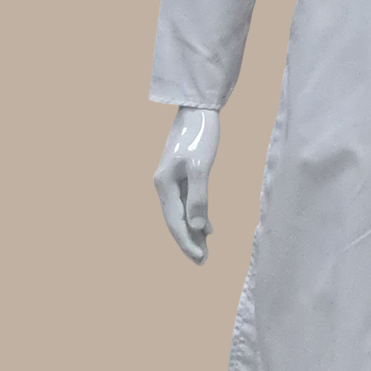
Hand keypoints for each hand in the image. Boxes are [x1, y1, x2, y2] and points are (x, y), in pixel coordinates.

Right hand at [154, 106, 219, 262]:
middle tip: (203, 262)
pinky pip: (186, 203)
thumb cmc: (200, 135)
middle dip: (188, 242)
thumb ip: (198, 197)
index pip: (175, 222)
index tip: (201, 259)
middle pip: (175, 221)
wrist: (198, 108)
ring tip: (206, 250)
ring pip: (181, 213)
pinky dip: (196, 217)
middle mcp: (163, 185)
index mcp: (164, 184)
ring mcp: (171, 180)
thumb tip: (196, 228)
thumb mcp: (200, 166)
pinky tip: (207, 226)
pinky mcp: (181, 174)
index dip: (187, 242)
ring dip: (193, 232)